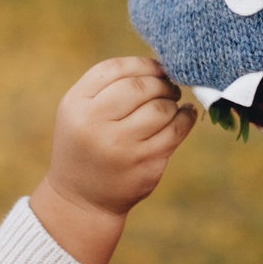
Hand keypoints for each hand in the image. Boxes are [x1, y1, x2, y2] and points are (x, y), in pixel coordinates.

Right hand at [29, 57, 196, 263]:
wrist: (81, 199)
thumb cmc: (86, 144)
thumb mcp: (79, 111)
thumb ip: (108, 87)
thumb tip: (160, 66)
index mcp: (76, 105)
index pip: (114, 69)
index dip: (142, 64)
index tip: (156, 69)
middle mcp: (95, 125)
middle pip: (140, 86)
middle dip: (161, 83)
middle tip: (168, 86)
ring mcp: (122, 147)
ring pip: (161, 108)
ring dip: (172, 101)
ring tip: (171, 103)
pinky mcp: (145, 164)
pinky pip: (176, 132)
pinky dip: (186, 118)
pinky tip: (184, 115)